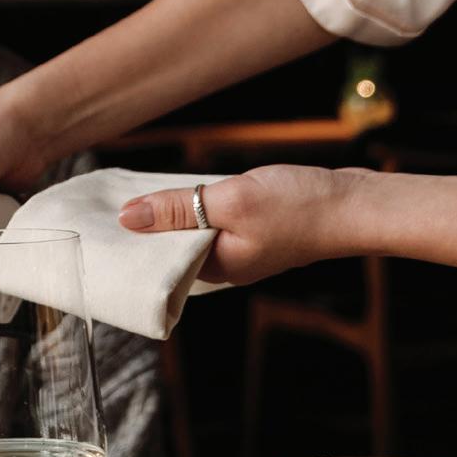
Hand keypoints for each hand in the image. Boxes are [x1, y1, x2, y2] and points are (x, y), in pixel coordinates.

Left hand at [116, 163, 365, 284]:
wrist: (356, 203)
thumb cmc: (300, 206)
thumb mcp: (230, 201)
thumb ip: (178, 208)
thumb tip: (128, 218)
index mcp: (219, 268)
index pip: (161, 264)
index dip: (131, 246)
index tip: (100, 227)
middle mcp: (229, 264)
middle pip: (174, 250)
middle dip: (145, 231)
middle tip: (110, 205)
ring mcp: (246, 247)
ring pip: (194, 234)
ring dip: (169, 215)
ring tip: (136, 193)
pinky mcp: (259, 229)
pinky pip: (215, 221)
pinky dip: (195, 207)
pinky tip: (185, 188)